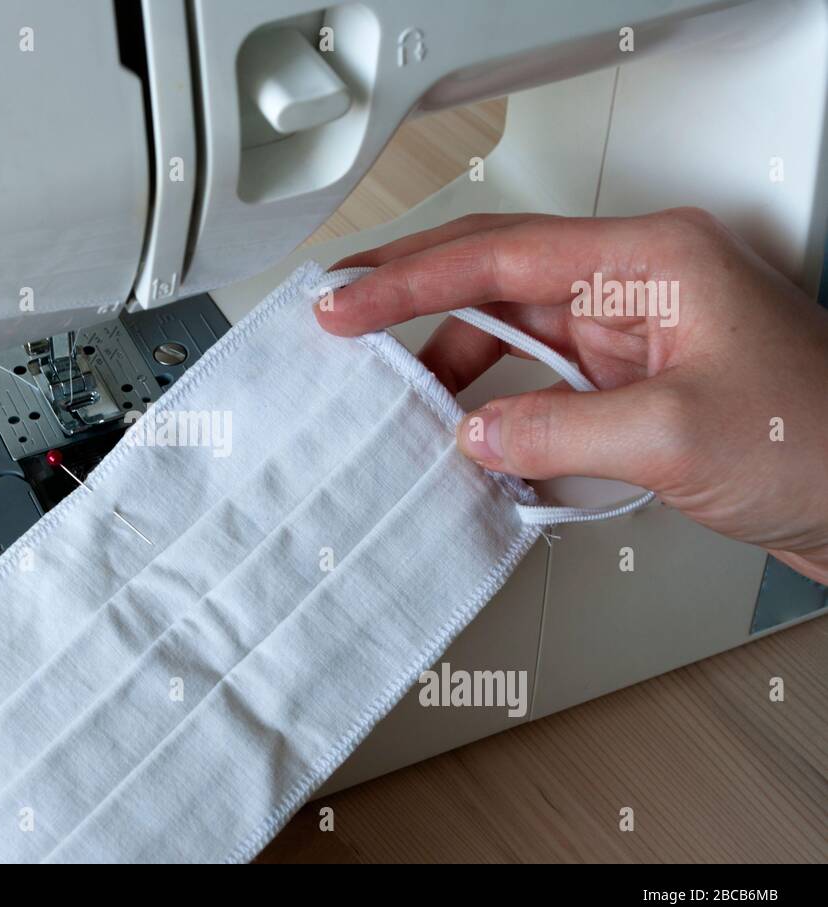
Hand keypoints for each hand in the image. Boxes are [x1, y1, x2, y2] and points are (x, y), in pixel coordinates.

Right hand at [315, 208, 827, 584]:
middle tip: (339, 317)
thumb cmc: (824, 441)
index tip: (346, 298)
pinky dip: (496, 411)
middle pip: (495, 275)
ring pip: (511, 333)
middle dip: (411, 297)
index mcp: (653, 260)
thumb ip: (555, 427)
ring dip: (452, 368)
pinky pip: (539, 384)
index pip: (501, 252)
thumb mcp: (674, 433)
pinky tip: (468, 437)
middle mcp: (637, 285)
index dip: (410, 277)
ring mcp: (633, 334)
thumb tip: (476, 433)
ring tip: (399, 403)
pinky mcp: (632, 384)